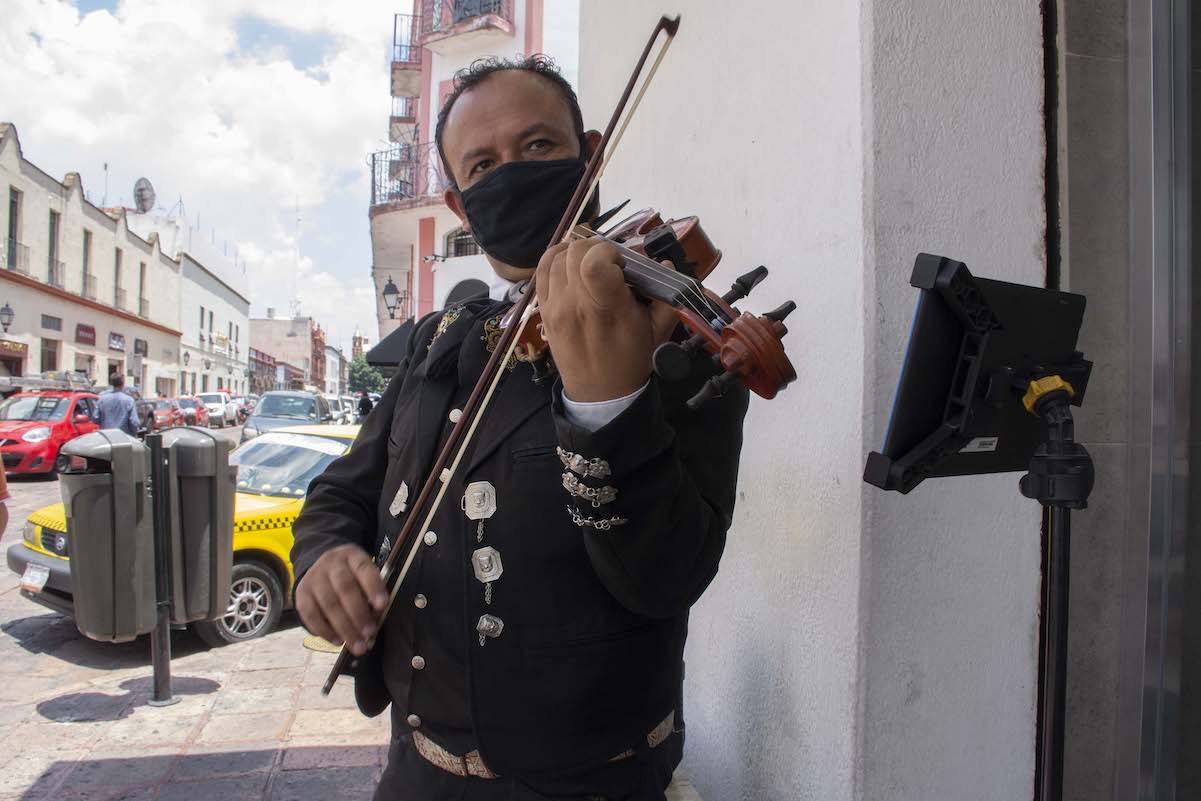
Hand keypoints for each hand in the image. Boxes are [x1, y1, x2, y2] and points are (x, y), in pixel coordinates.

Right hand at [295, 544, 388, 655]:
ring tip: (357, 645)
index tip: (382, 605)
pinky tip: (338, 641)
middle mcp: (331, 563)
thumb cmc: (351, 576)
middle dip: (358, 613)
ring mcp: (313, 577)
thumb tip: (376, 618)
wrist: (321, 566)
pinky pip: (310, 614)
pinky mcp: (301, 593)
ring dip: (344, 627)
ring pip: (328, 604)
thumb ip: (371, 592)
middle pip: (345, 588)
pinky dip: (325, 631)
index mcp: (352, 555)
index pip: (364, 568)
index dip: (373, 587)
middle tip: (369, 633)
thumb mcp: (363, 574)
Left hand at [535, 238, 676, 401]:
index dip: (608, 251)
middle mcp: (576, 306)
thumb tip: (664, 262)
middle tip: (609, 263)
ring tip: (592, 262)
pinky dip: (555, 257)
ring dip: (577, 252)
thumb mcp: (658, 332)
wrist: (600, 393)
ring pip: (557, 257)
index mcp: (607, 310)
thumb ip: (666, 296)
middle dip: (596, 248)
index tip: (620, 263)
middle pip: (575, 253)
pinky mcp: (544, 310)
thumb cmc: (631, 360)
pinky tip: (569, 260)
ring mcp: (556, 308)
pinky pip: (542, 270)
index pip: (593, 264)